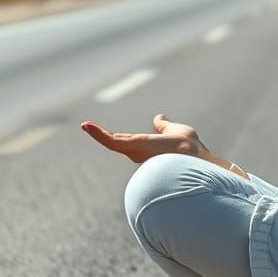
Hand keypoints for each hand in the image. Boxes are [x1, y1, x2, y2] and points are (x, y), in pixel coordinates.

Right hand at [80, 113, 206, 164]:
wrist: (192, 158)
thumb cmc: (189, 148)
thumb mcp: (175, 131)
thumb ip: (164, 127)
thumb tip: (159, 118)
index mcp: (148, 147)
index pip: (131, 141)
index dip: (121, 137)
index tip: (110, 133)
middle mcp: (139, 151)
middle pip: (119, 142)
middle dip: (103, 136)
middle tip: (87, 126)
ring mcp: (134, 150)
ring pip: (113, 142)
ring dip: (98, 134)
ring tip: (85, 125)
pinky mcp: (132, 146)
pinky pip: (112, 140)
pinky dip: (99, 133)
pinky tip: (87, 125)